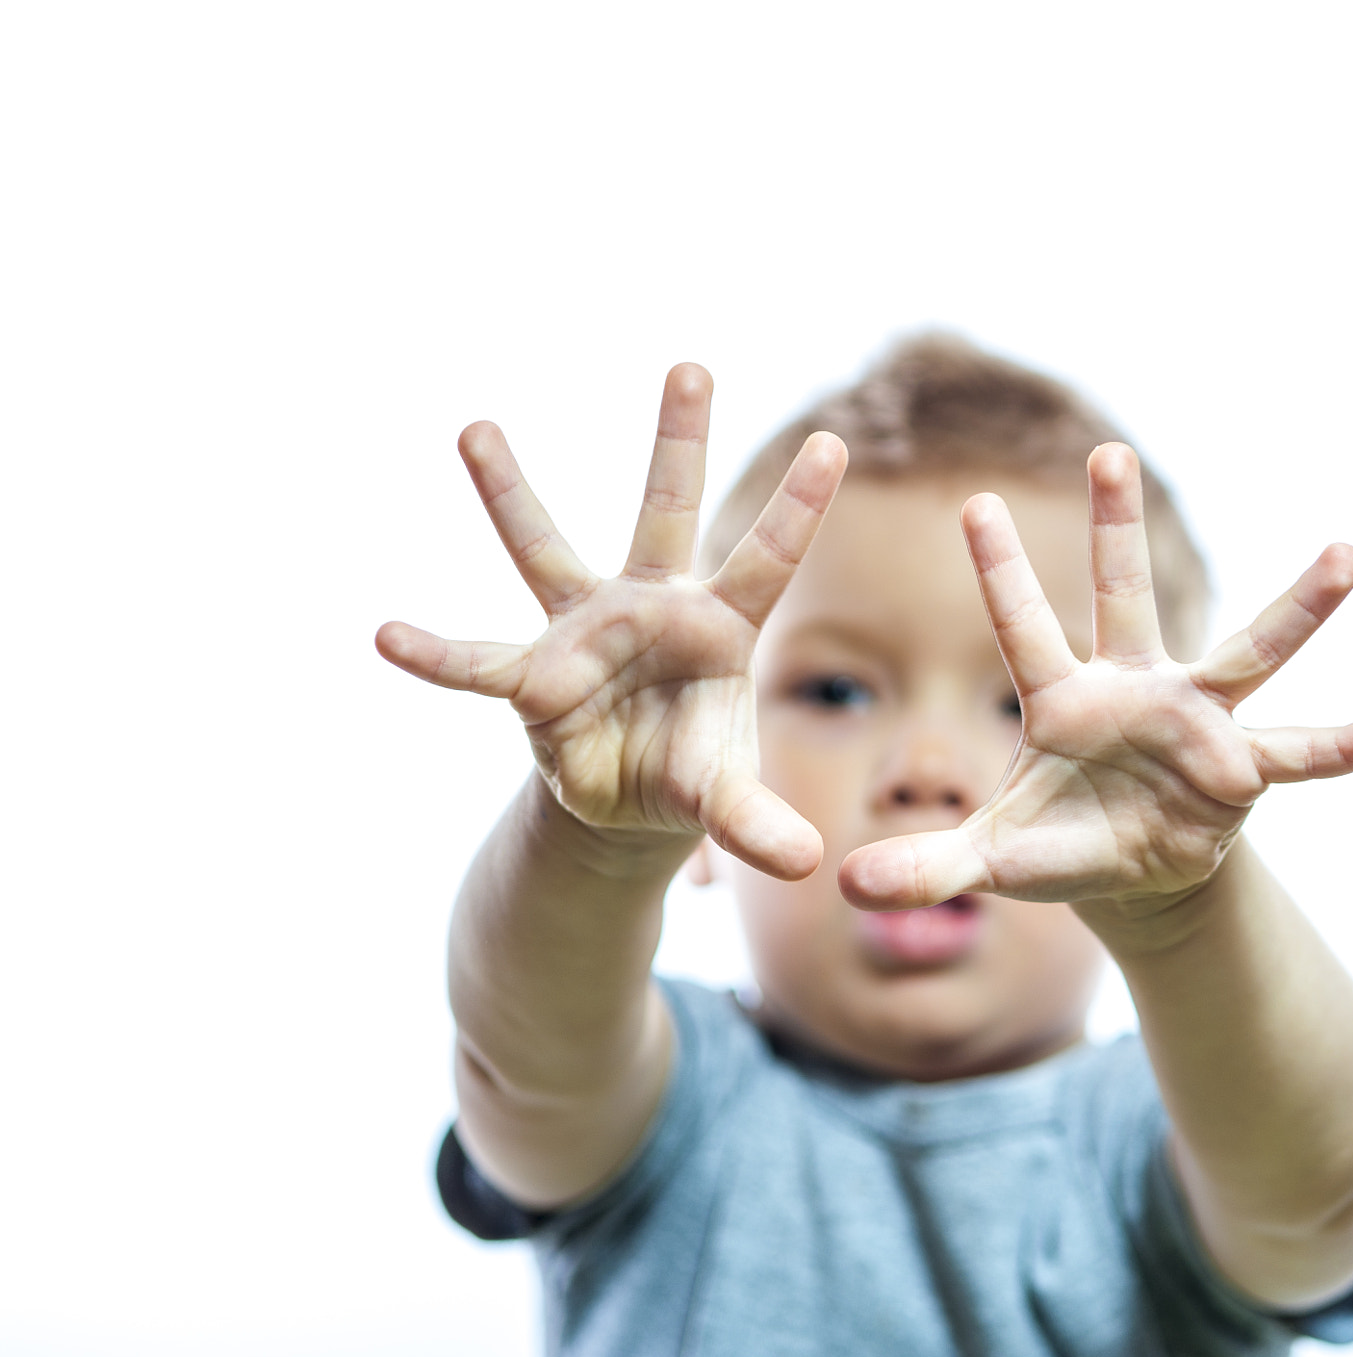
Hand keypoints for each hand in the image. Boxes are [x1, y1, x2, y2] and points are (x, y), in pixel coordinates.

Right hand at [376, 365, 847, 878]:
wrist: (629, 801)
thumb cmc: (690, 774)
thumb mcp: (724, 799)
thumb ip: (756, 820)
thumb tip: (807, 862)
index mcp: (719, 628)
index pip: (766, 558)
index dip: (797, 507)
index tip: (833, 444)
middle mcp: (652, 606)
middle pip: (666, 510)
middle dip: (678, 440)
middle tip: (692, 363)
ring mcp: (585, 628)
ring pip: (546, 548)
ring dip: (510, 491)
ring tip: (475, 427)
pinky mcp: (532, 674)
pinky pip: (478, 662)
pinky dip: (437, 655)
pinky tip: (384, 635)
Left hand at [837, 443, 1352, 925]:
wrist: (1133, 870)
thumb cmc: (1056, 843)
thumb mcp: (988, 860)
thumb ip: (925, 867)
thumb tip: (844, 884)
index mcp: (1062, 702)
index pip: (1022, 626)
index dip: (1000, 569)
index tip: (974, 501)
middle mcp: (1132, 690)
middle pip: (1124, 596)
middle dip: (1114, 528)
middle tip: (1107, 452)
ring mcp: (1195, 722)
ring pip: (1246, 653)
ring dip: (1297, 607)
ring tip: (1350, 552)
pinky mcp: (1242, 769)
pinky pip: (1300, 756)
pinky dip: (1345, 746)